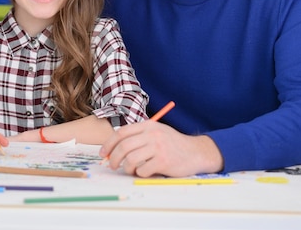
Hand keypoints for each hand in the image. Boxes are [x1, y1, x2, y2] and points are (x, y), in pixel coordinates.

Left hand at [99, 121, 223, 176]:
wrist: (196, 152)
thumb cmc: (172, 143)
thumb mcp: (156, 132)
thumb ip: (138, 136)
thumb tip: (113, 148)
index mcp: (148, 125)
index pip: (121, 133)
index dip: (109, 144)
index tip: (104, 153)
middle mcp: (152, 135)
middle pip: (124, 147)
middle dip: (114, 158)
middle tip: (112, 165)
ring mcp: (158, 148)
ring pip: (131, 159)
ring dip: (127, 168)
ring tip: (130, 169)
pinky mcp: (164, 161)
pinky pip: (143, 170)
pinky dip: (140, 173)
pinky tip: (144, 172)